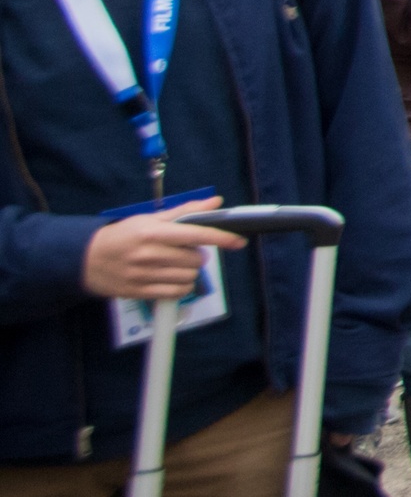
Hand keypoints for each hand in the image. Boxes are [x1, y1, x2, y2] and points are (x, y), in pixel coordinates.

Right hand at [85, 201, 238, 301]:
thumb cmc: (123, 236)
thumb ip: (186, 212)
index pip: (195, 235)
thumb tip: (216, 203)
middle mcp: (149, 254)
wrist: (86, 259)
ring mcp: (143, 275)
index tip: (238, 241)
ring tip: (175, 266)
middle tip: (184, 252)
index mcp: (153, 232)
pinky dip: (181, 288)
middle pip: (195, 260)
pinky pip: (175, 294)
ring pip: (188, 278)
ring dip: (189, 273)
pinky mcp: (139, 292)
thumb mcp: (150, 219)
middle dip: (196, 256)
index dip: (221, 238)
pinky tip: (172, 279)